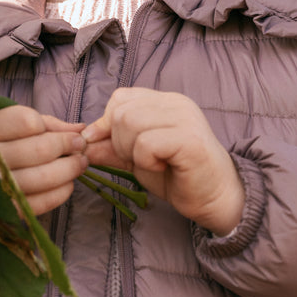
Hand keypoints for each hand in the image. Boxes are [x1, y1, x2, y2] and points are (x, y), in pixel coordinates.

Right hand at [0, 104, 86, 215]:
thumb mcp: (7, 125)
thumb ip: (44, 123)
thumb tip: (80, 128)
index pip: (26, 121)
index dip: (55, 128)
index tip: (73, 134)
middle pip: (39, 149)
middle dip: (68, 147)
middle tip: (81, 148)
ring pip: (42, 177)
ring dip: (69, 170)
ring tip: (79, 164)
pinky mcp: (1, 209)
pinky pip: (37, 203)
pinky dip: (59, 194)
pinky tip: (66, 185)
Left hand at [82, 88, 244, 235]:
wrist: (214, 198)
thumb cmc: (178, 176)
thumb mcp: (137, 158)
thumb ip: (111, 147)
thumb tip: (81, 143)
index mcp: (164, 101)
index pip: (120, 97)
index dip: (107, 123)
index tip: (112, 148)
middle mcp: (176, 103)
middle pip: (121, 110)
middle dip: (118, 141)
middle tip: (139, 159)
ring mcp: (184, 118)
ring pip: (130, 123)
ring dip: (132, 152)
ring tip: (153, 163)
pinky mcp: (189, 139)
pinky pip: (146, 143)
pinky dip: (145, 161)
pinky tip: (163, 167)